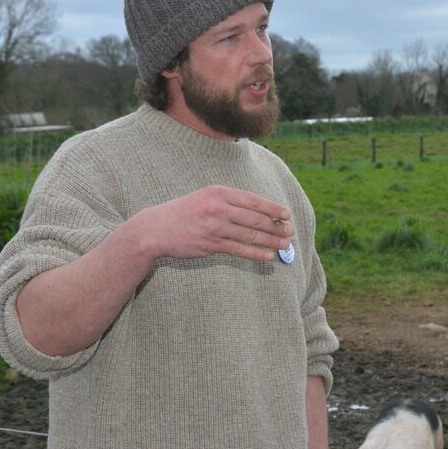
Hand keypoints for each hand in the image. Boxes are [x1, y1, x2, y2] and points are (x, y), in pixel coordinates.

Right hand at [133, 185, 294, 262]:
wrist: (156, 228)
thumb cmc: (185, 212)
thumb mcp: (206, 197)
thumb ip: (229, 201)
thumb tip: (258, 211)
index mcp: (219, 192)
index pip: (253, 200)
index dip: (273, 208)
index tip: (287, 215)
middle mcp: (218, 208)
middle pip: (255, 218)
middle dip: (276, 226)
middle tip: (291, 231)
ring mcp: (215, 227)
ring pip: (250, 234)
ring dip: (271, 241)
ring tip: (285, 245)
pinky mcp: (211, 245)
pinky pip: (239, 249)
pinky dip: (256, 253)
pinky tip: (268, 256)